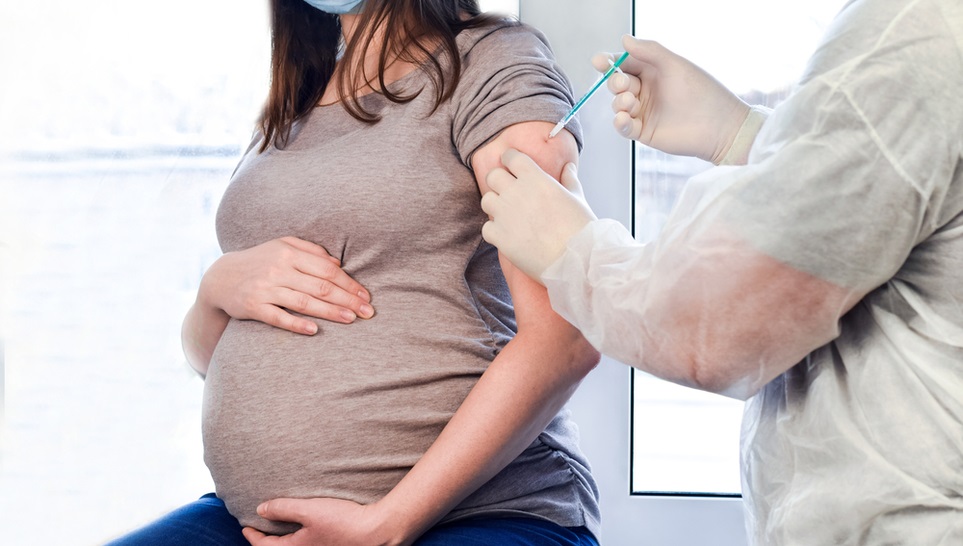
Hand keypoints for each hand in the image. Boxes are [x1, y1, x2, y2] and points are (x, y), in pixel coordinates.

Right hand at [199, 236, 373, 334]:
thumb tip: (338, 263)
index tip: (365, 296)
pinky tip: (314, 330)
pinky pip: (278, 317)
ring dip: (330, 312)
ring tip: (351, 319)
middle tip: (368, 312)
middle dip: (347, 299)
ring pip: (304, 301)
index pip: (327, 269)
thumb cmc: (260, 261)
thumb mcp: (282, 247)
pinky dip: (296, 324)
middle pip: (320, 286)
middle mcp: (278, 269)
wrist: (220, 278)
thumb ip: (311, 251)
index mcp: (289, 253)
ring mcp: (265, 288)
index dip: (349, 283)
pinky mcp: (253, 306)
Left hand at [242, 498, 405, 545]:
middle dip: (268, 543)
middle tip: (260, 530)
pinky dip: (301, 540)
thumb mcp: (309, 510)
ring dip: (286, 541)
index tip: (246, 527)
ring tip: (282, 529)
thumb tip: (260, 510)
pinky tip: (309, 529)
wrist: (378, 531)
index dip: (253, 536)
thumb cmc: (344, 522)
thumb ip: (283, 509)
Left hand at [481, 149, 596, 282]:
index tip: (511, 166)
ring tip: (507, 215)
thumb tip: (568, 166)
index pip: (511, 157)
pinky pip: (486, 227)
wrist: (576, 259)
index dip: (510, 160)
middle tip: (507, 192)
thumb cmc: (581, 228)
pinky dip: (494, 231)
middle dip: (498, 182)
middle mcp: (516, 192)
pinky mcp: (499, 236)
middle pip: (493, 176)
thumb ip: (569, 180)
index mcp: (535, 178)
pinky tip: (507, 235)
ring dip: (495, 205)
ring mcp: (505, 214)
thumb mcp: (577, 198)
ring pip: (486, 200)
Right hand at [597, 35, 749, 163]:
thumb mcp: (674, 65)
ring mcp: (644, 111)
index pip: (624, 63)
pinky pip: (623, 126)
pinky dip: (619, 122)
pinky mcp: (643, 131)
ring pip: (617, 104)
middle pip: (617, 83)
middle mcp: (646, 90)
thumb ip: (649, 51)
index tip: (600, 61)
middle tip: (624, 85)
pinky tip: (624, 119)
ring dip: (619, 102)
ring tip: (631, 103)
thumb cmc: (702, 92)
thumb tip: (624, 40)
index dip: (610, 62)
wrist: (718, 126)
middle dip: (616, 82)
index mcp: (653, 71)